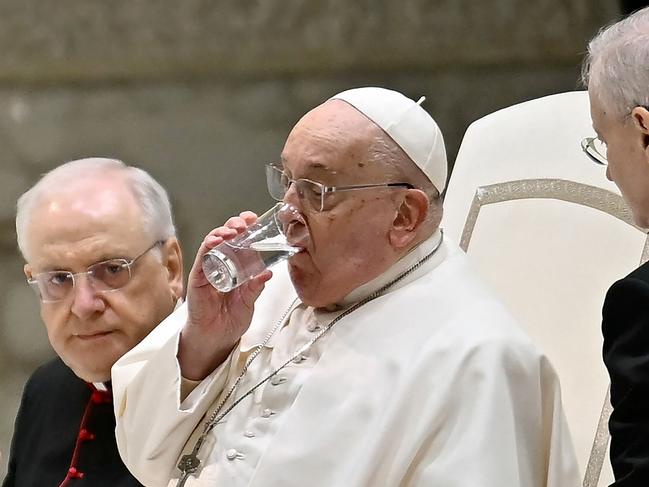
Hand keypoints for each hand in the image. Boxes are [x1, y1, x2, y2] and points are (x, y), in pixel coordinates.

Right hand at [178, 211, 271, 379]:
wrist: (216, 338)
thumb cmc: (230, 319)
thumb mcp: (249, 301)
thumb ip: (256, 287)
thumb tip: (268, 272)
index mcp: (238, 267)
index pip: (242, 242)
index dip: (248, 228)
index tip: (255, 219)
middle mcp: (223, 264)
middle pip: (227, 237)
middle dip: (236, 225)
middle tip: (246, 222)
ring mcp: (210, 269)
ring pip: (214, 242)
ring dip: (223, 231)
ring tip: (234, 229)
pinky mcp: (198, 276)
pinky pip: (202, 257)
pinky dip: (209, 245)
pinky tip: (217, 240)